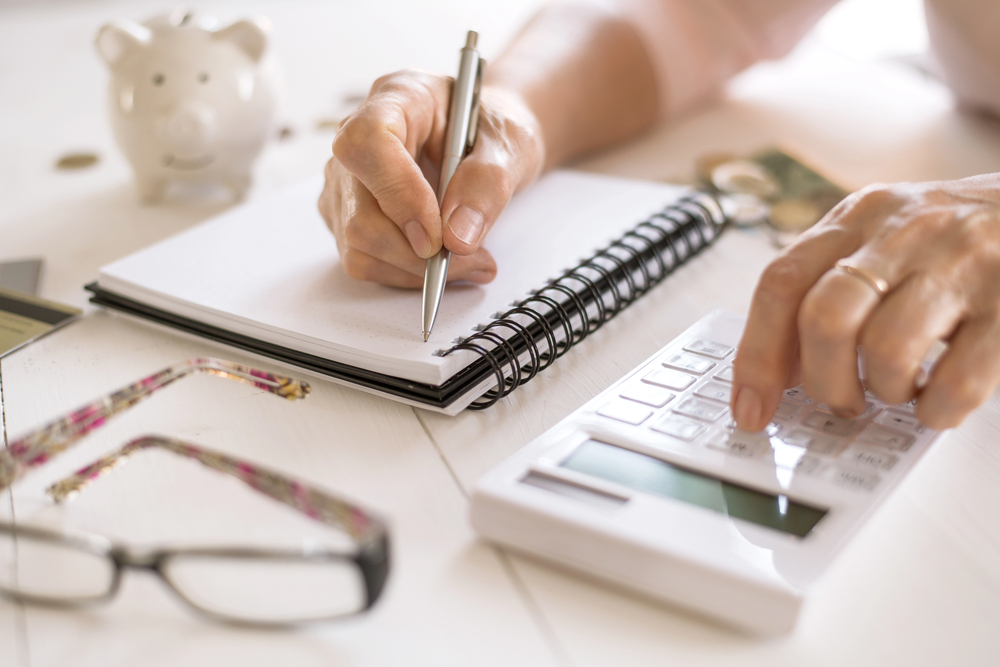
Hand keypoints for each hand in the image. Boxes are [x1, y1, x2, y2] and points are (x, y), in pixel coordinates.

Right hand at [318, 70, 543, 287]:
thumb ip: (488, 184)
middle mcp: (356, 136)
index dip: (398, 194)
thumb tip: (457, 237)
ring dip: (417, 269)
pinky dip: (408, 274)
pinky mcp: (345, 215)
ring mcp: (344, 179)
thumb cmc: (492, 133)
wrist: (484, 143)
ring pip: (359, 245)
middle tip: (474, 260)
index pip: (368, 142)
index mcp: (397, 97)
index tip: (437, 237)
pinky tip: (443, 263)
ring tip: (471, 262)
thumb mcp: (511, 145)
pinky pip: (365, 261)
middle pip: (360, 212)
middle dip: (417, 253)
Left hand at [731, 174, 999, 430]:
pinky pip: (957, 380)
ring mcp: (961, 264)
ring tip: (900, 389)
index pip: (781, 284)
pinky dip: (937, 409)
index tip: (750, 408)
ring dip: (885, 392)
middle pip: (826, 318)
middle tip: (841, 400)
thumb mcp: (881, 241)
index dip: (756, 356)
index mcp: (858, 218)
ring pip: (887, 350)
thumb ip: (825, 289)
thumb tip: (775, 372)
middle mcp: (904, 233)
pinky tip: (939, 399)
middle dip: (823, 380)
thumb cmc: (954, 240)